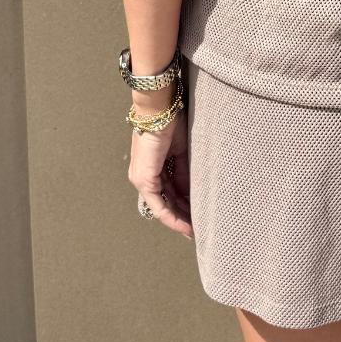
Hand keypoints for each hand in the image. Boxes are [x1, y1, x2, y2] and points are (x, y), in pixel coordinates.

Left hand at [127, 109, 193, 237]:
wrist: (160, 110)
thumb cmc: (171, 123)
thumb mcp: (182, 153)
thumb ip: (185, 174)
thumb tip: (192, 193)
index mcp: (152, 167)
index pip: (169, 192)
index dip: (184, 205)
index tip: (198, 216)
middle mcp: (143, 176)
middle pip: (166, 202)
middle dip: (183, 216)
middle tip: (199, 228)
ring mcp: (141, 179)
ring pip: (162, 207)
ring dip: (179, 220)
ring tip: (195, 231)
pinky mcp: (143, 180)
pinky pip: (158, 206)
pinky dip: (172, 217)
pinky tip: (185, 226)